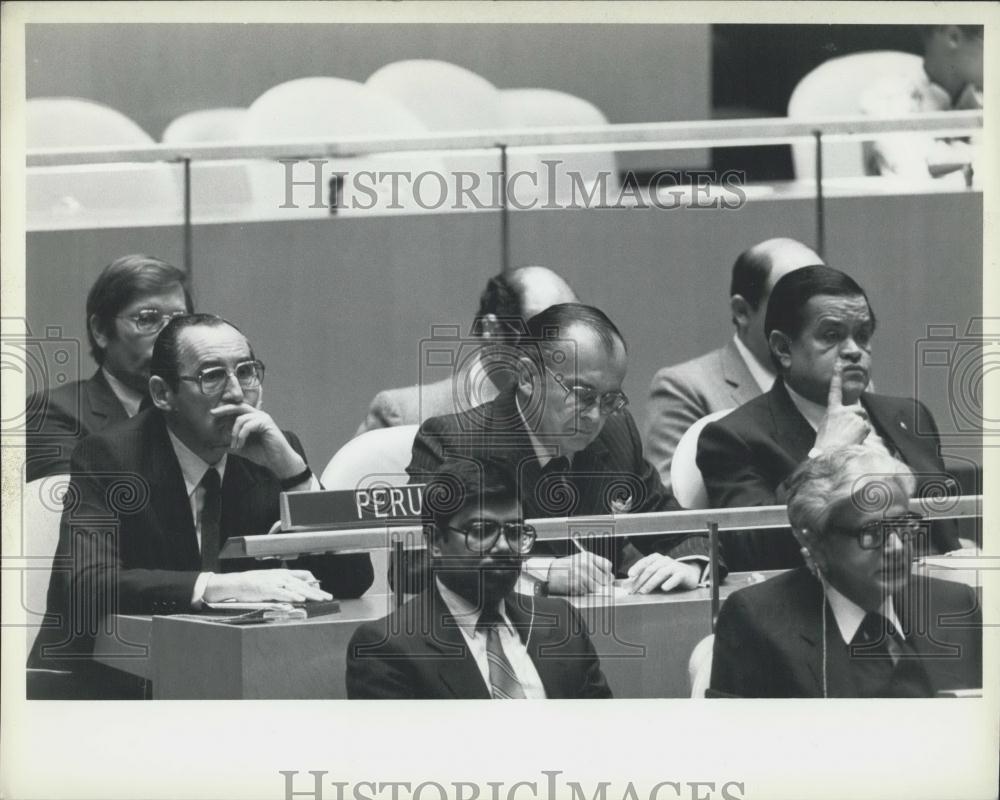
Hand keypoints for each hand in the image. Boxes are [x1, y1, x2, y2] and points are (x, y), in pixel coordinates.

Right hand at [203, 569, 331, 602]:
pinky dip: (292, 596)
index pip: (303, 576)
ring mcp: (275, 582)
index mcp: (283, 573)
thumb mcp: (271, 580)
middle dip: (317, 591)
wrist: (236, 583)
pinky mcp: (267, 589)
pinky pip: (283, 593)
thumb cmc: (252, 584)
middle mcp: (281, 576)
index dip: (314, 583)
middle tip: (328, 597)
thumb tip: (296, 592)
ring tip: (320, 599)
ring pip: (296, 587)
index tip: (321, 590)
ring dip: (310, 594)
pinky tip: (301, 599)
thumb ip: (283, 585)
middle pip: (304, 583)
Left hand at [211, 402, 305, 478]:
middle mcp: (258, 415)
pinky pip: (247, 425)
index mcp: (253, 419)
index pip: (236, 410)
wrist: (277, 461)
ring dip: (234, 433)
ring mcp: (263, 418)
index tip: (212, 418)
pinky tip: (240, 445)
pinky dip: (241, 436)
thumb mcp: (242, 449)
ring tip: (235, 446)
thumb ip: (230, 446)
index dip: (224, 412)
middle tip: (212, 414)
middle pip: (238, 406)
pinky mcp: (266, 423)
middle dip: (224, 409)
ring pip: (241, 418)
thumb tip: (214, 447)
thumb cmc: (264, 454)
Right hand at [545, 553, 613, 595]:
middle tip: (596, 583)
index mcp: (588, 556)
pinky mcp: (576, 585)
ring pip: (597, 588)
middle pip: (605, 579)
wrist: (548, 573)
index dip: (607, 573)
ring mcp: (581, 575)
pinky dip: (584, 593)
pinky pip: (587, 593)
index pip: (608, 566)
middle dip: (602, 583)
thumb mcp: (580, 559)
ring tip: (584, 585)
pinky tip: (578, 587)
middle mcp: (585, 564)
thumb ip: (595, 565)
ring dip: (593, 589)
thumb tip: (608, 577)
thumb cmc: (564, 567)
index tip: (605, 576)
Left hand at [626, 553, 700, 592]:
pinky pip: (676, 577)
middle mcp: (665, 560)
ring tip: (644, 591)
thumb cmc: (669, 575)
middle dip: (641, 580)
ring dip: (651, 583)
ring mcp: (674, 566)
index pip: (645, 561)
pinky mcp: (683, 574)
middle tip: (634, 590)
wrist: (690, 574)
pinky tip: (664, 588)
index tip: (630, 575)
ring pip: (661, 573)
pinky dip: (669, 582)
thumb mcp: (655, 574)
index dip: (637, 567)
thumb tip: (626, 586)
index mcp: (657, 558)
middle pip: (651, 569)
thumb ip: (642, 578)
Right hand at [813, 360, 870, 451]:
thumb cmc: (826, 443)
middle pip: (859, 410)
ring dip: (860, 427)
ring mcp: (854, 416)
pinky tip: (854, 440)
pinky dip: (863, 434)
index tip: (838, 365)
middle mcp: (844, 411)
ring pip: (863, 420)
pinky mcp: (862, 424)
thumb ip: (836, 418)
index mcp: (832, 411)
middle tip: (850, 430)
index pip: (834, 392)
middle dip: (859, 418)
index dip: (836, 378)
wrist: (830, 452)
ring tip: (850, 437)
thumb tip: (845, 418)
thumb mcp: (826, 426)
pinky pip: (867, 428)